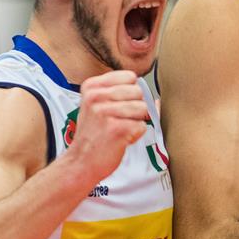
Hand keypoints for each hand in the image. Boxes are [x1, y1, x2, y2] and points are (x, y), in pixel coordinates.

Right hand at [66, 70, 149, 186]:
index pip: (129, 76)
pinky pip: (142, 126)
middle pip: (139, 92)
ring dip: (136, 121)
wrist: (81, 162)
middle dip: (136, 108)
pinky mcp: (117, 129)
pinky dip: (135, 135)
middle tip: (119, 120)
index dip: (131, 92)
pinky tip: (120, 139)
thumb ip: (124, 96)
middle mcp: (96, 97)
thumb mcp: (98, 107)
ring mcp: (106, 112)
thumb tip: (157, 99)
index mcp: (92, 87)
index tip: (119, 105)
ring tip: (119, 129)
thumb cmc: (94, 134)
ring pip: (143, 108)